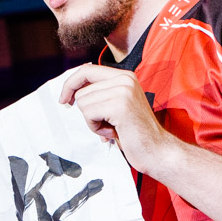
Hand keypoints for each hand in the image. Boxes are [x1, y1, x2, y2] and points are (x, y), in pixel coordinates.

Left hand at [58, 64, 174, 176]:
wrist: (157, 150)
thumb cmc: (135, 132)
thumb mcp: (118, 105)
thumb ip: (101, 93)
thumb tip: (72, 91)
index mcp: (125, 76)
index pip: (87, 70)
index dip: (71, 84)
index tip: (64, 100)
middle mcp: (124, 79)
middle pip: (81, 91)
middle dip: (88, 112)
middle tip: (106, 124)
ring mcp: (123, 91)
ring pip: (83, 103)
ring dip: (93, 121)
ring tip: (112, 128)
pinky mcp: (119, 106)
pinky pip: (88, 114)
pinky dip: (96, 128)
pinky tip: (113, 132)